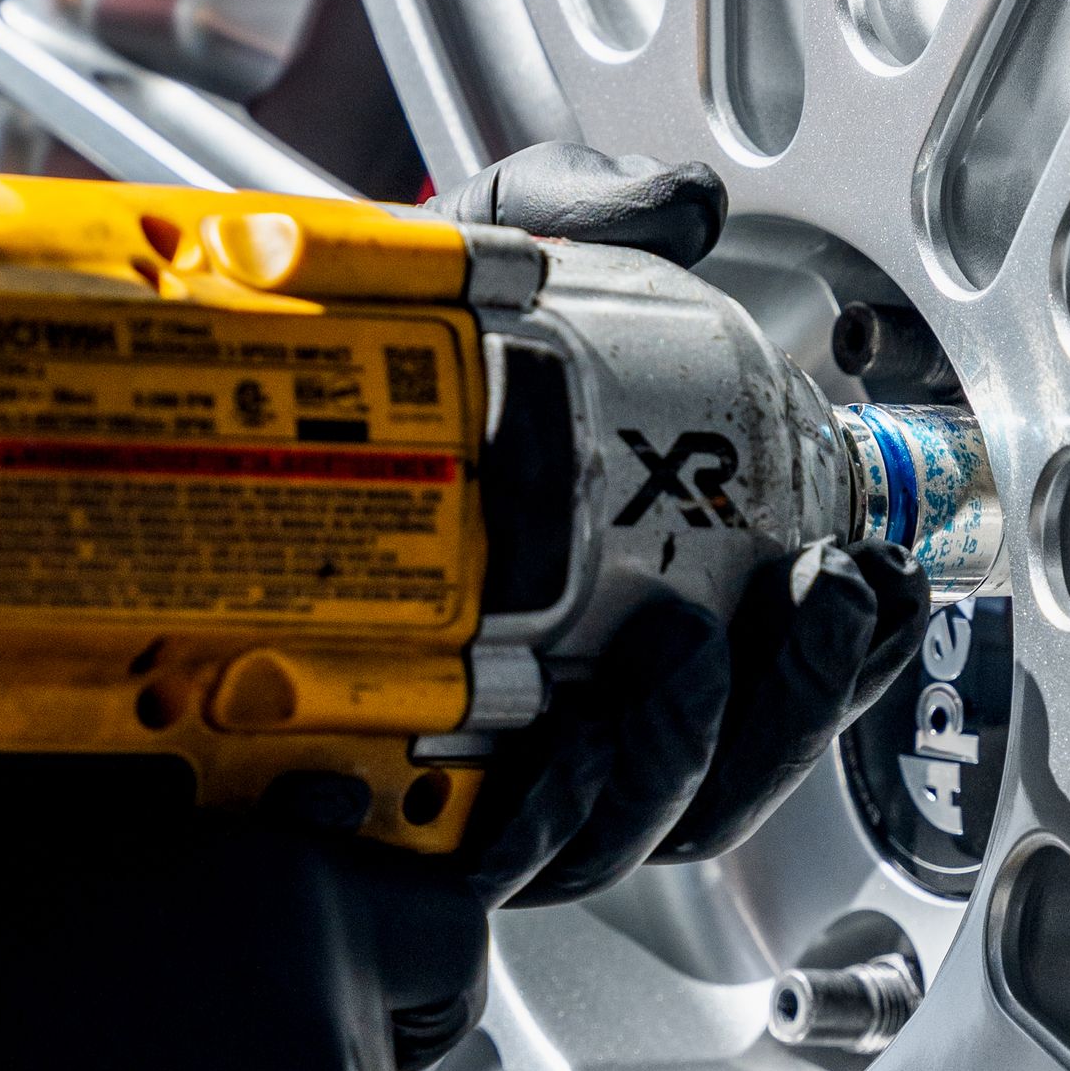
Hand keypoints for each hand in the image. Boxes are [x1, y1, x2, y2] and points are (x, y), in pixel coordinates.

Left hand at [433, 146, 928, 905]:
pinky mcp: (391, 819)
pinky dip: (542, 824)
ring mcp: (494, 778)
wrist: (194, 423)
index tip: (875, 572)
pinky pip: (491, 862)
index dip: (857, 646)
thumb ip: (581, 216)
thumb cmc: (357, 372)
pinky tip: (560, 752)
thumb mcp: (477, 264)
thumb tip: (686, 208)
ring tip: (691, 654)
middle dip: (805, 698)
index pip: (785, 671)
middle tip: (815, 597)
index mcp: (642, 608)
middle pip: (733, 770)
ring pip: (634, 827)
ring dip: (688, 755)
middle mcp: (581, 712)